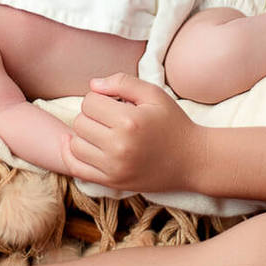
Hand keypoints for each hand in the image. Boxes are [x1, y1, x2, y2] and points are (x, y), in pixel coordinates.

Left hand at [64, 74, 203, 194]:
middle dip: (91, 115)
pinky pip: (77, 169)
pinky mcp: (112, 183)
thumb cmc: (173, 123)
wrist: (192, 161)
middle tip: (110, 117)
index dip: (100, 98)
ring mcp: (114, 168)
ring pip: (75, 145)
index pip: (90, 102)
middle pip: (80, 122)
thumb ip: (122, 82)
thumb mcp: (154, 94)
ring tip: (102, 132)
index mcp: (129, 121)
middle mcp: (118, 146)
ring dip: (84, 135)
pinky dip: (73, 156)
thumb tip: (93, 85)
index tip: (114, 102)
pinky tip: (82, 146)